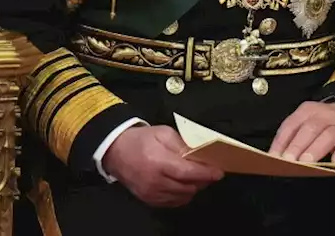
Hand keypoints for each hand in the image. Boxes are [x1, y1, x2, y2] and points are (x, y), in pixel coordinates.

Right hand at [101, 125, 223, 207]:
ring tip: (194, 176)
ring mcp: (151, 193)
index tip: (218, 172)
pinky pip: (174, 202)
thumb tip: (201, 154)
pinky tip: (183, 184)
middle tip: (208, 171)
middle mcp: (154, 180)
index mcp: (157, 161)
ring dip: (193, 187)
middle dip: (202, 180)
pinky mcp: (149, 200)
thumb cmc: (141, 140)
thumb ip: (182, 144)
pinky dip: (183, 194)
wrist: (116, 152)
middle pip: (188, 186)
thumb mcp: (163, 133)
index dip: (205, 173)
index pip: (187, 172)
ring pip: (183, 196)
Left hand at [269, 101, 334, 163]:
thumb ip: (292, 135)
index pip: (291, 125)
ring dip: (315, 150)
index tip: (274, 156)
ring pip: (327, 136)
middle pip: (309, 129)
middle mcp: (324, 116)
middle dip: (297, 146)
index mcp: (307, 111)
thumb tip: (276, 155)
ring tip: (306, 162)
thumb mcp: (307, 121)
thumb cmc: (324, 123)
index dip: (281, 141)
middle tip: (289, 160)